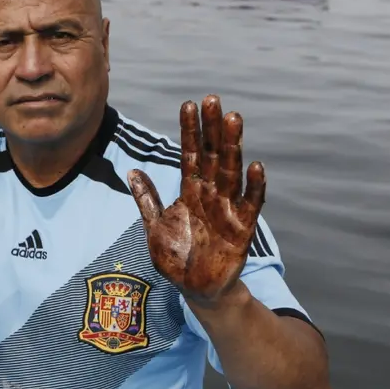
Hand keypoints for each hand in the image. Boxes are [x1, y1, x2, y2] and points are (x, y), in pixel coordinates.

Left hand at [127, 95, 265, 305]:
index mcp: (190, 191)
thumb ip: (146, 199)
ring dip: (233, 146)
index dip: (189, 131)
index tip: (189, 105)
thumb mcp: (154, 226)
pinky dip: (254, 186)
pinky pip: (251, 203)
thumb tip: (132, 170)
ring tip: (234, 120)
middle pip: (212, 155)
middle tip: (213, 100)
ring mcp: (228, 208)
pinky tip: (256, 166)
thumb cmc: (176, 256)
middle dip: (212, 129)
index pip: (190, 154)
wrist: (196, 289)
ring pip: (231, 171)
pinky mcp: (243, 228)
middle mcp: (211, 194)